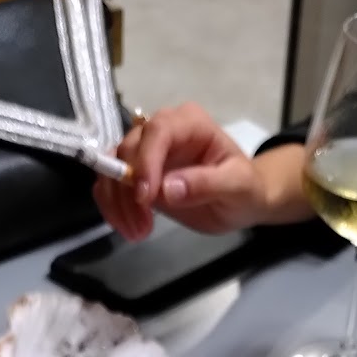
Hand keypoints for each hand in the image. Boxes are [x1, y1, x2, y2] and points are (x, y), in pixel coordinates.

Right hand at [94, 103, 269, 238]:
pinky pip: (111, 184)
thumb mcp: (237, 186)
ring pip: (113, 167)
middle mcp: (163, 131)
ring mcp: (147, 152)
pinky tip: (127, 227)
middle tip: (142, 228)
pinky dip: (112, 206)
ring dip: (117, 203)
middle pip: (128, 149)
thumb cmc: (244, 188)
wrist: (241, 201)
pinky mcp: (137, 175)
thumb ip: (206, 184)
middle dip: (128, 190)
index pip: (157, 131)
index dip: (146, 161)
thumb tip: (168, 188)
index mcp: (189, 123)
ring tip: (137, 233)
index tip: (145, 198)